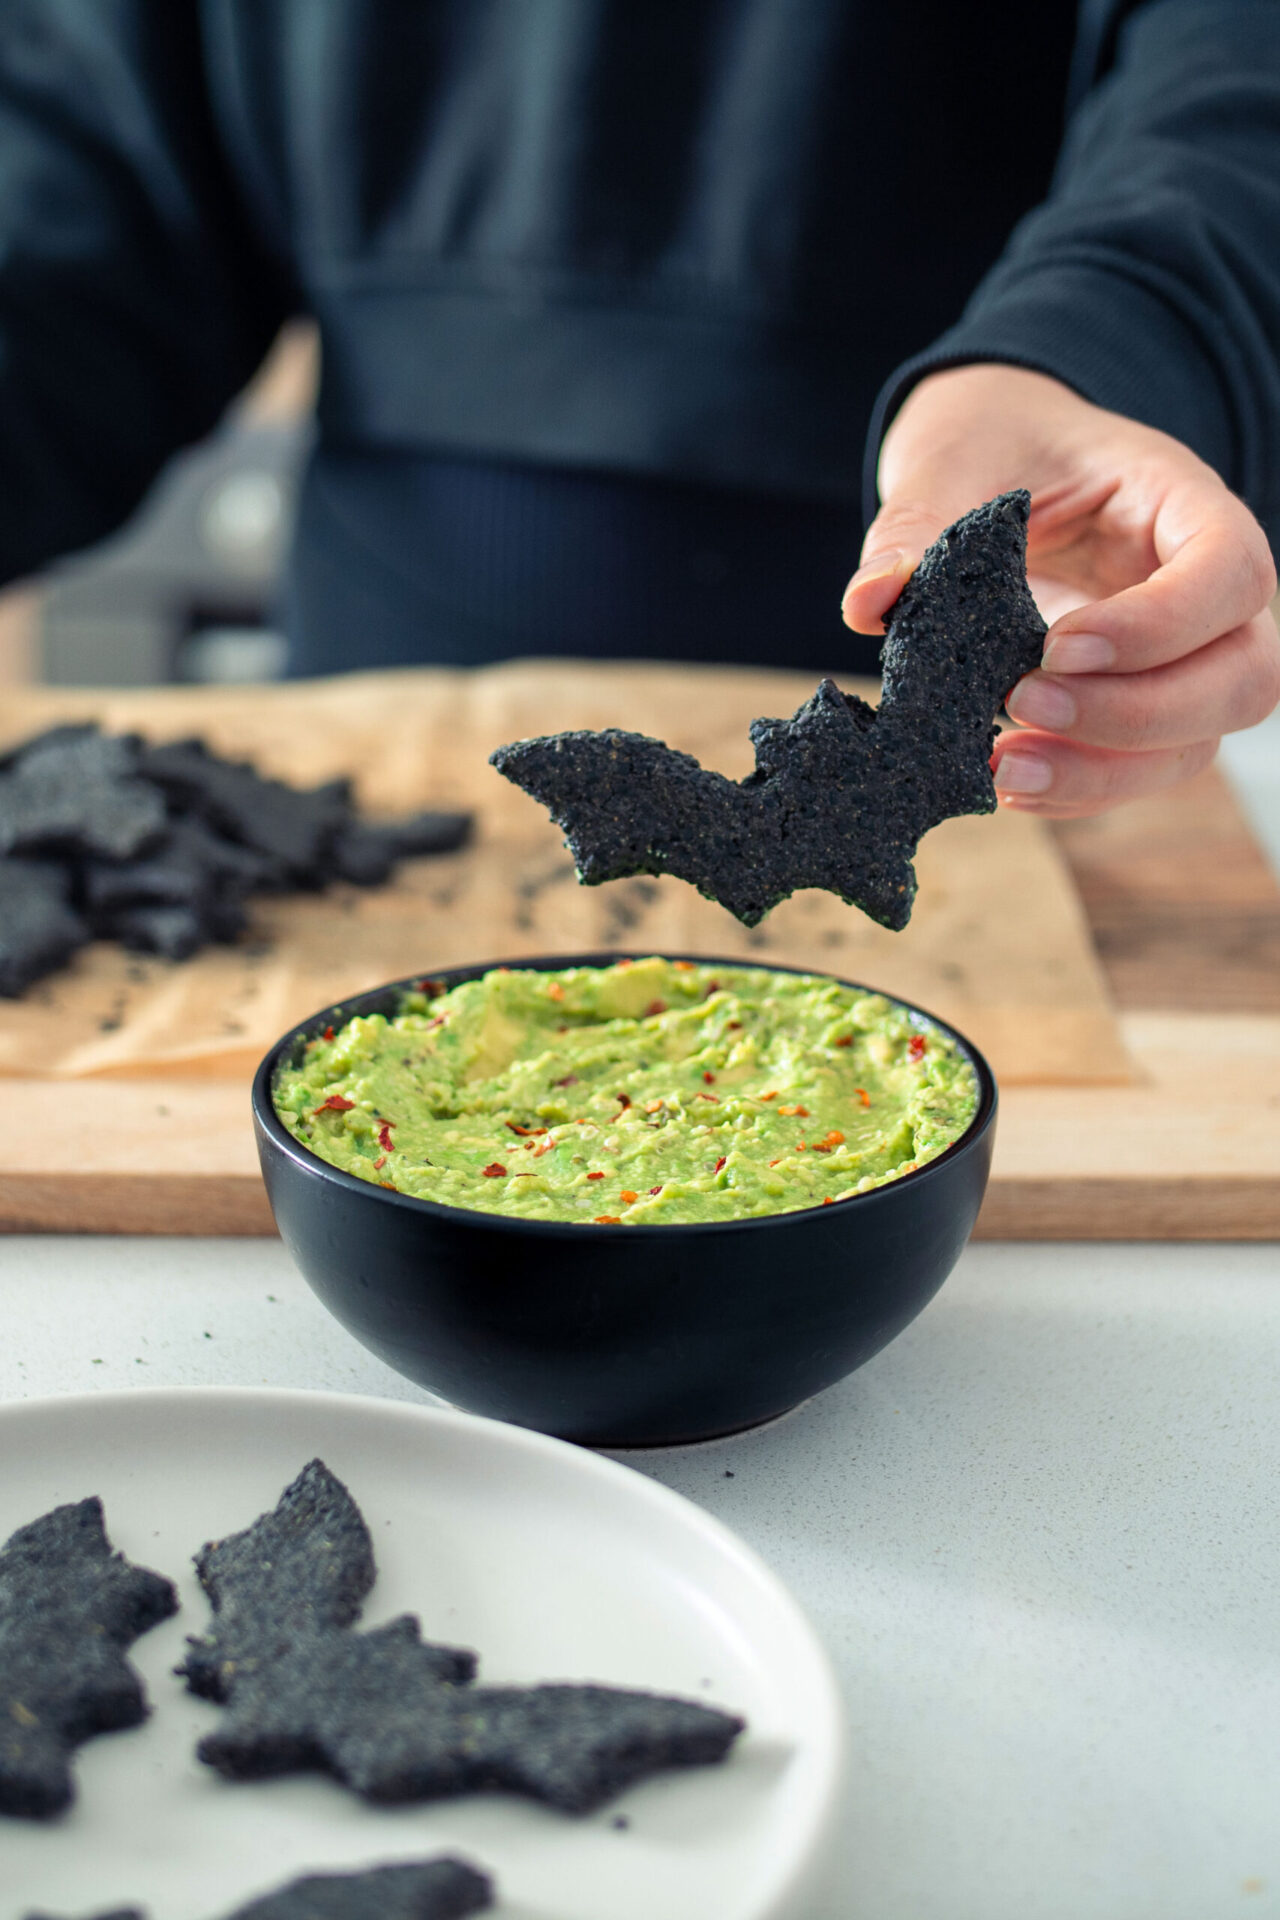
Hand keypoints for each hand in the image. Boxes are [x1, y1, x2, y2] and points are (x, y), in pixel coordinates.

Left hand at [842, 364, 1279, 815]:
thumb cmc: (994, 445)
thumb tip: (872, 600)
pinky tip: (1004, 783)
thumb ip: (916, 526)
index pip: (1231, 573)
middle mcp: (1205, 592)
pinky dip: (1077, 790)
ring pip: (1195, 743)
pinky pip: (1135, 771)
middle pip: (1240, 679)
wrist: (992, 461)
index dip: (1160, 625)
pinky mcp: (1134, 709)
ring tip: (1005, 769)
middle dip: (1136, 715)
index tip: (1056, 645)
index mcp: (1183, 504)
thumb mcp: (953, 460)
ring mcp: (1180, 659)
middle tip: (1022, 704)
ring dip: (1104, 772)